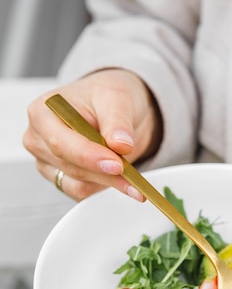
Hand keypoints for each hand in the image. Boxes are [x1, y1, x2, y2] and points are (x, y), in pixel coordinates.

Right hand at [23, 68, 161, 200]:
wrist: (117, 108)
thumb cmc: (107, 96)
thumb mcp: (117, 97)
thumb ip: (117, 122)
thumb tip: (120, 145)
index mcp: (43, 112)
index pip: (60, 143)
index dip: (89, 157)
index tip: (116, 164)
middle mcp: (40, 138)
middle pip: (70, 166)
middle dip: (104, 172)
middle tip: (133, 175)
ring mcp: (49, 161)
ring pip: (77, 183)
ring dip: (108, 183)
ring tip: (134, 179)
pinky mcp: (62, 178)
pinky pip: (82, 192)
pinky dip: (105, 188)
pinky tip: (124, 182)